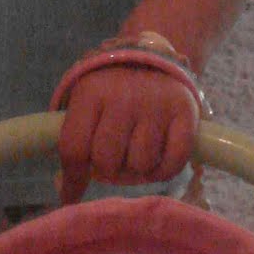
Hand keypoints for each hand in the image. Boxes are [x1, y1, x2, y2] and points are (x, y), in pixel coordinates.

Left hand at [57, 65, 198, 205]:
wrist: (154, 58)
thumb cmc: (112, 90)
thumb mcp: (86, 102)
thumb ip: (74, 141)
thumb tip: (67, 194)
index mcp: (92, 92)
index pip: (75, 148)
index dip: (73, 178)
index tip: (72, 195)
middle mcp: (124, 96)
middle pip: (107, 162)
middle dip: (108, 170)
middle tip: (115, 160)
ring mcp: (157, 104)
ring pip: (140, 165)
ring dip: (137, 169)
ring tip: (136, 153)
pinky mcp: (186, 113)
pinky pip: (172, 163)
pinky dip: (163, 170)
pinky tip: (157, 159)